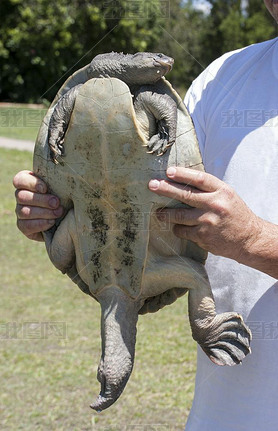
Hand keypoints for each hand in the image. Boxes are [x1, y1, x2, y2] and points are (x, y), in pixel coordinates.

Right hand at [13, 170, 62, 240]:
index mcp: (27, 183)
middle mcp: (20, 196)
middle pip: (22, 196)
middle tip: (56, 203)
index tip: (45, 189)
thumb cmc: (64, 198)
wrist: (64, 219)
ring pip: (24, 211)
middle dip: (41, 200)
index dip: (31, 184)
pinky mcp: (23, 226)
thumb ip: (59, 182)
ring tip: (58, 213)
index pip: (19, 180)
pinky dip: (40, 224)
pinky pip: (27, 225)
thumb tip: (66, 176)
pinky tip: (52, 222)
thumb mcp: (61, 189)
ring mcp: (20, 212)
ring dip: (43, 213)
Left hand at [148, 167, 262, 261]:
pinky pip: (183, 230)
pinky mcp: (203, 236)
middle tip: (152, 185)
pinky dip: (178, 229)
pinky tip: (178, 228)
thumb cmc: (234, 214)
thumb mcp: (226, 196)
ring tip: (158, 213)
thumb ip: (209, 189)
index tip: (168, 171)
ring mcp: (208, 221)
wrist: (249, 239)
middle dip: (165, 189)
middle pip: (185, 194)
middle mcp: (215, 204)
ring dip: (165, 214)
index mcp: (222, 191)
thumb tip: (181, 181)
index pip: (200, 178)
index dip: (183, 174)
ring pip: (179, 215)